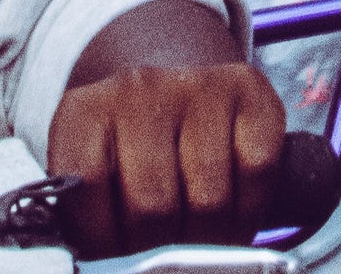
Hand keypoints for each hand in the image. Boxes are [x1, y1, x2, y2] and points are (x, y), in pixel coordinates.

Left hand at [43, 62, 285, 258]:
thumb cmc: (127, 155)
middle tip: (165, 244)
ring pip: (209, 198)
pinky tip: (236, 208)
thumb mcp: (91, 179)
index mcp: (84, 112)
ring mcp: (195, 84)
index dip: (105, 235)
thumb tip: (97, 258)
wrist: (172, 98)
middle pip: (152, 204)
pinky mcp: (248, 88)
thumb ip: (86, 213)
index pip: (87, 186)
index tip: (116, 247)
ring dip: (210, 236)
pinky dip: (251, 206)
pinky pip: (256, 168)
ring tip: (202, 234)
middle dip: (161, 242)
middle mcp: (138, 88)